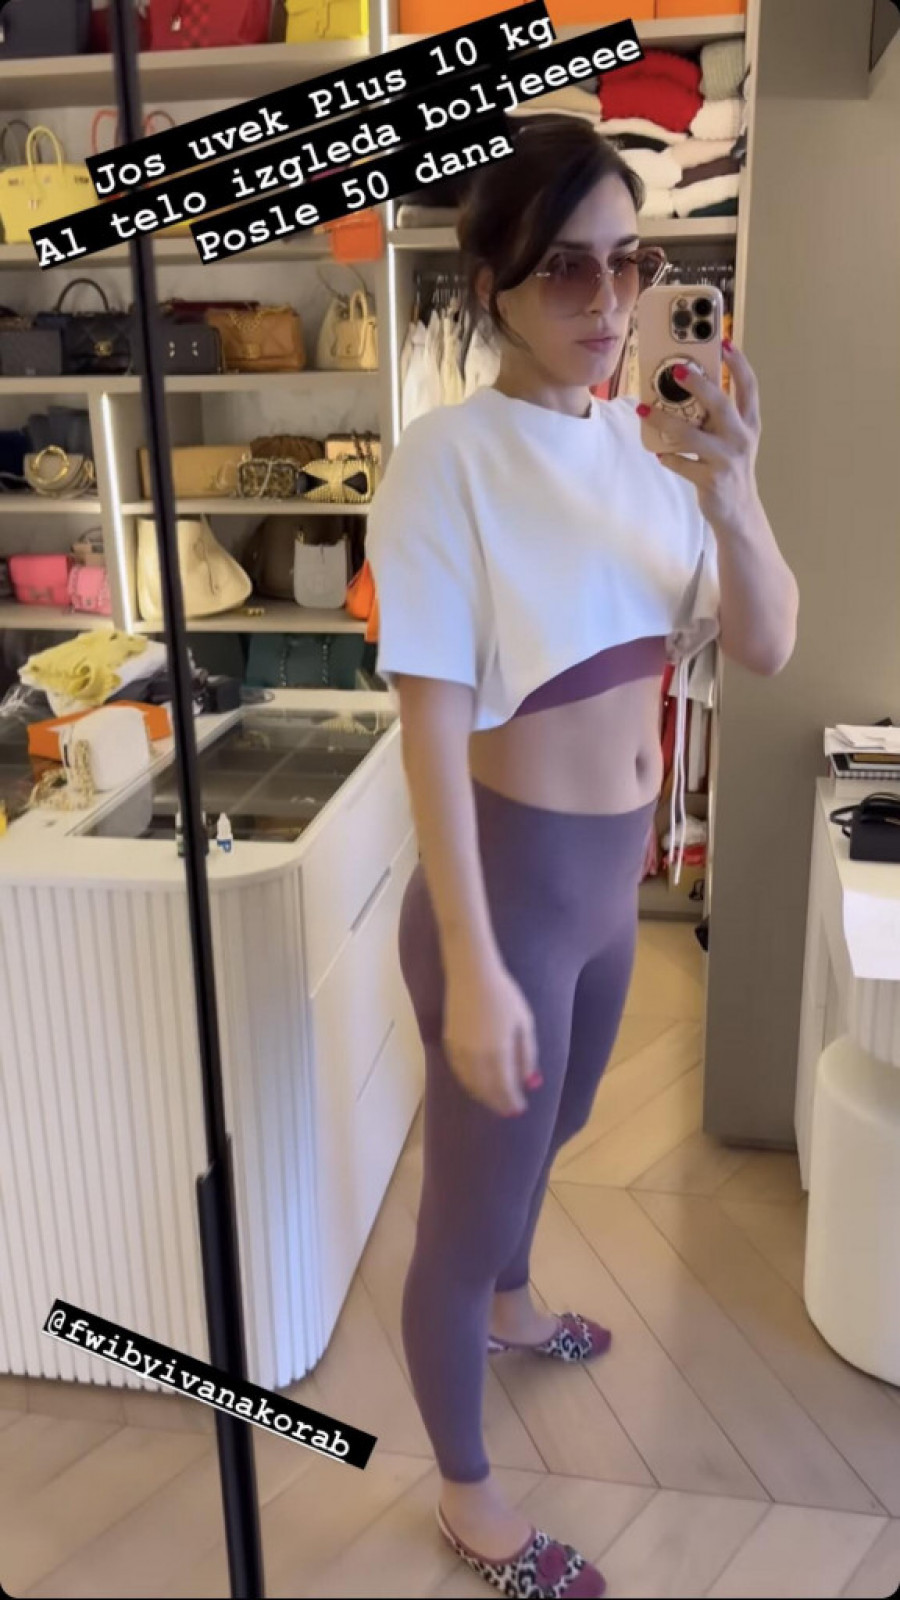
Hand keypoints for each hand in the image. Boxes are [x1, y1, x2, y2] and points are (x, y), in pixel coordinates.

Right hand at [443, 955, 539, 1116]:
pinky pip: (458, 1071)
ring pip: (470, 1083)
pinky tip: (474, 1083)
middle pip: (486, 1089)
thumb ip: (527, 1055)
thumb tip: (530, 1082)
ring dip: (482, 1095)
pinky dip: (467, 1082)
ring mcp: (459, 1050)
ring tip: (493, 1100)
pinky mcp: (448, 1042)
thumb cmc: (504, 995)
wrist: (471, 973)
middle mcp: (476, 1057)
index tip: (520, 1109)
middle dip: (498, 1102)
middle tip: (507, 1110)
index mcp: (498, 1052)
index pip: (505, 1087)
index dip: (512, 1101)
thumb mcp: (524, 1023)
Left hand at [638, 341, 760, 529]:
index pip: (749, 386)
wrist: (739, 512)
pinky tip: (659, 452)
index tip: (725, 342)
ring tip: (644, 411)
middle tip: (676, 370)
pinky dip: (668, 457)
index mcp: (749, 424)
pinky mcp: (711, 480)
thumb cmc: (730, 468)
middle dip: (698, 384)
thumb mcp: (732, 439)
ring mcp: (727, 460)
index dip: (738, 363)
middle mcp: (741, 438)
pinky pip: (682, 463)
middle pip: (720, 403)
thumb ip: (717, 418)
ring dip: (665, 421)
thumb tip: (684, 392)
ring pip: (691, 435)